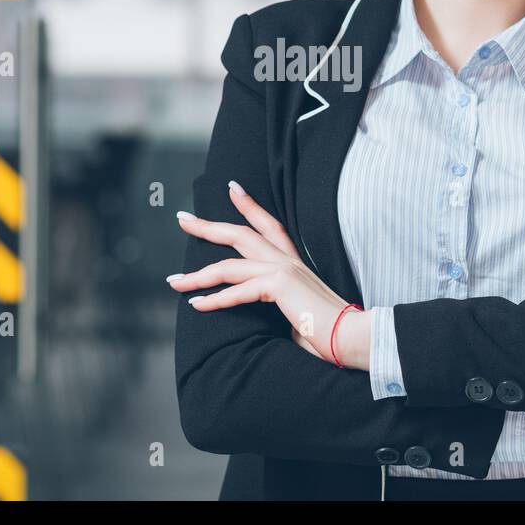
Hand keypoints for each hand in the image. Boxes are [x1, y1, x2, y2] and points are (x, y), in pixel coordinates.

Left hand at [171, 181, 367, 367]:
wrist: (351, 337)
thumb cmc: (326, 330)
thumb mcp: (296, 309)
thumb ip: (278, 302)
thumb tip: (261, 310)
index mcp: (293, 262)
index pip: (269, 224)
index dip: (249, 204)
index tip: (231, 187)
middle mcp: (287, 260)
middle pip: (239, 233)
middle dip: (207, 226)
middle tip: (182, 219)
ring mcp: (283, 270)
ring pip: (228, 266)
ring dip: (196, 275)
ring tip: (173, 282)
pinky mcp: (279, 286)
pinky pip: (237, 291)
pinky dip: (214, 300)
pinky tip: (196, 305)